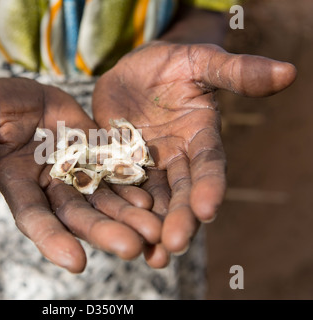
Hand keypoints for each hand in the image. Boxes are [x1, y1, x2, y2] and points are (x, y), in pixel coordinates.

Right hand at [0, 78, 163, 272]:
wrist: (23, 96)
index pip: (33, 217)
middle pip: (77, 216)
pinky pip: (116, 176)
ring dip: (129, 217)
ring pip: (104, 202)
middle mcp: (50, 188)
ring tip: (155, 230)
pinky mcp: (96, 158)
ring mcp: (76, 174)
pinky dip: (132, 188)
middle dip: (103, 233)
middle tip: (132, 248)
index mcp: (18, 185)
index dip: (51, 239)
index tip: (75, 263)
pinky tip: (152, 198)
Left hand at [92, 41, 296, 256]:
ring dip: (151, 227)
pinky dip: (119, 209)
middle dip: (179, 219)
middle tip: (173, 246)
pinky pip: (118, 188)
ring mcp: (146, 165)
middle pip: (181, 193)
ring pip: (152, 200)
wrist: (132, 70)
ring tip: (149, 256)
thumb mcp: (201, 61)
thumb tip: (289, 72)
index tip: (207, 210)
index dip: (210, 187)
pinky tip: (114, 231)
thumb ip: (237, 72)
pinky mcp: (117, 164)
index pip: (209, 166)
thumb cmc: (170, 64)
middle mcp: (176, 158)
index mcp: (199, 137)